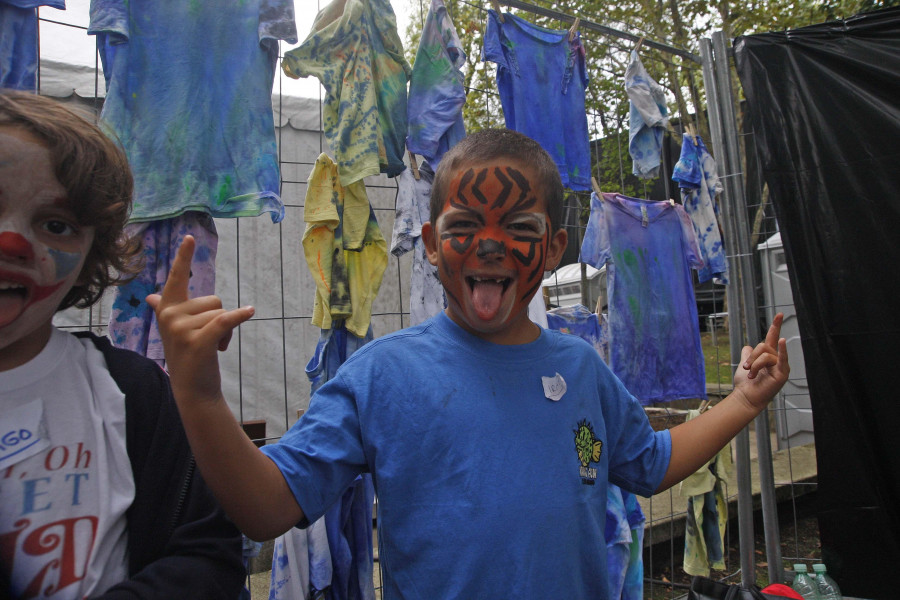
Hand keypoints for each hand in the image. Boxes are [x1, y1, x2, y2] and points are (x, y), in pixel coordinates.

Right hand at [146, 235, 254, 403]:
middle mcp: (170, 316)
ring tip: (213, 347)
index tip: (189, 237)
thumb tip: (152, 298)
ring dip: (226, 331)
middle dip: (219, 318)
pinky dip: (239, 316)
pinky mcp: (197, 342)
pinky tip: (250, 311)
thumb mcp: (174, 330)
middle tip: (209, 339)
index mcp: (166, 309)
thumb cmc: (188, 355)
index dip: (183, 257)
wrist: (192, 388)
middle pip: (213, 299)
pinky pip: (224, 320)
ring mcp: (181, 329)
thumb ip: (165, 310)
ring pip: (221, 313)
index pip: (177, 278)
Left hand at [732, 313, 789, 411]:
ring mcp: (781, 367)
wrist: (745, 397)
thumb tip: (748, 346)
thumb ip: (748, 354)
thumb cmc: (746, 383)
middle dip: (751, 356)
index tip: (779, 314)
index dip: (775, 325)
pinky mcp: (782, 374)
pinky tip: (783, 341)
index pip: (772, 337)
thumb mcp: (745, 364)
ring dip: (754, 364)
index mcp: (768, 356)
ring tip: (750, 374)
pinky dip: (782, 350)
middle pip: (763, 346)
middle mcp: (776, 359)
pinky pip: (781, 359)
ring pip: (765, 354)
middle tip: (745, 368)